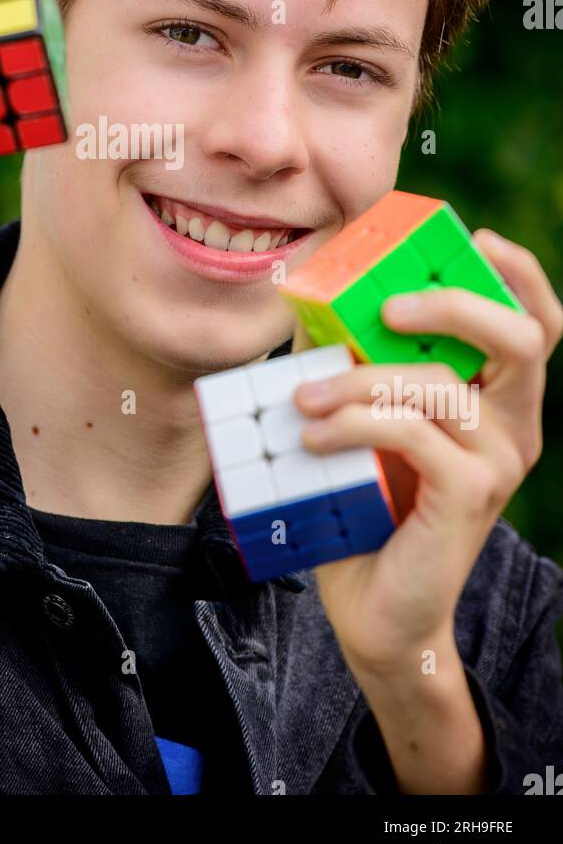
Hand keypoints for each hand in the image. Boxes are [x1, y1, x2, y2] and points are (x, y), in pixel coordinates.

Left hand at [291, 230, 562, 677]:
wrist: (374, 606)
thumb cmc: (368, 502)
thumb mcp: (365, 419)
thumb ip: (354, 361)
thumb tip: (308, 297)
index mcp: (500, 395)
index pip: (540, 320)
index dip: (520, 274)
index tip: (476, 237)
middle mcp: (516, 423)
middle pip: (524, 337)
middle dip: (455, 304)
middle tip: (387, 307)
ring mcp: (500, 461)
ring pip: (442, 384)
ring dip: (361, 381)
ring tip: (304, 397)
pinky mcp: (470, 495)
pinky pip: (415, 433)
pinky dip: (355, 423)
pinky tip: (314, 436)